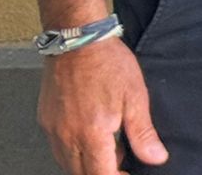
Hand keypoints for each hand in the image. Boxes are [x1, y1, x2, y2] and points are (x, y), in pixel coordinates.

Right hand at [38, 38, 167, 173]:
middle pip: (82, 174)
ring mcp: (53, 130)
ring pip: (68, 164)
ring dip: (88, 164)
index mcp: (92, 134)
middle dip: (102, 172)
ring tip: (110, 145)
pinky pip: (58, 148)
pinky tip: (90, 135)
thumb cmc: (108, 64)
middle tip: (123, 161)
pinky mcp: (46, 121)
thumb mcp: (135, 97)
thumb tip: (156, 158)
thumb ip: (143, 133)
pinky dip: (74, 151)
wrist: (78, 40)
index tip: (128, 174)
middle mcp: (67, 137)